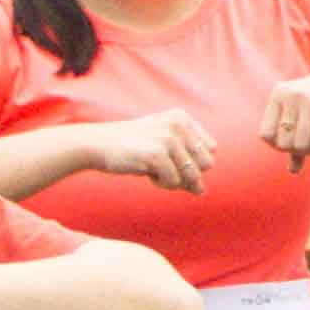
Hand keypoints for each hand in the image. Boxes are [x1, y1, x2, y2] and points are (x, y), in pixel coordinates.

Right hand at [83, 108, 218, 191]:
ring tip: (153, 169)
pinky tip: (146, 172)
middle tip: (162, 167)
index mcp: (182, 118)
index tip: (171, 160)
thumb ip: (185, 167)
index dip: (193, 162)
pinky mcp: (157, 154)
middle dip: (187, 173)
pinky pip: (174, 182)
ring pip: (192, 175)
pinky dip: (161, 183)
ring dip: (173, 180)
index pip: (210, 150)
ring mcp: (168, 138)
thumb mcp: (163, 152)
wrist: (98, 145)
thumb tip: (202, 191)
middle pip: (206, 164)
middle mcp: (178, 125)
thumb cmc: (132, 149)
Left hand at [258, 63, 309, 158]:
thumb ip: (296, 139)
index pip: (265, 135)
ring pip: (301, 145)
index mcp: (279, 94)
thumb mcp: (305, 114)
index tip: (293, 144)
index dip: (278, 146)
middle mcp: (292, 95)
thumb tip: (293, 171)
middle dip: (298, 151)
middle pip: (284, 143)